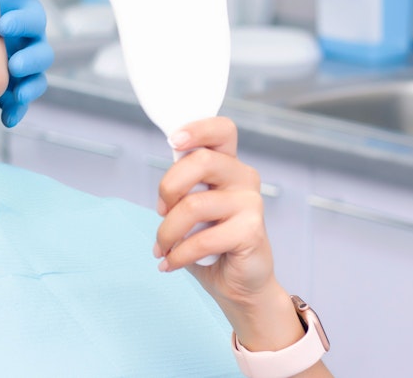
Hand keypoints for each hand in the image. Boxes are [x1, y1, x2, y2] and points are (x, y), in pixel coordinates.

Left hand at [0, 0, 53, 126]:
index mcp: (25, 17)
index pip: (32, 20)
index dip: (23, 21)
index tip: (5, 22)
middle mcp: (27, 43)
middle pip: (40, 54)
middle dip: (30, 59)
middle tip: (14, 61)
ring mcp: (18, 67)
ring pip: (33, 80)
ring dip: (28, 88)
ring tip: (17, 94)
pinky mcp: (8, 88)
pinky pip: (18, 102)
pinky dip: (16, 110)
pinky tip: (6, 118)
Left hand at [153, 117, 274, 303]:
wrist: (237, 284)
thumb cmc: (209, 242)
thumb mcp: (190, 210)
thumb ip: (181, 190)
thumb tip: (164, 189)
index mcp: (227, 165)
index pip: (221, 130)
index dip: (197, 129)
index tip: (173, 141)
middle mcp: (243, 177)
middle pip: (201, 160)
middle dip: (168, 187)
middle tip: (160, 212)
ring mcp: (251, 202)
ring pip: (193, 205)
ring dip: (167, 231)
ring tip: (161, 248)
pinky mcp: (251, 231)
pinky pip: (202, 239)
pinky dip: (179, 255)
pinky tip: (171, 263)